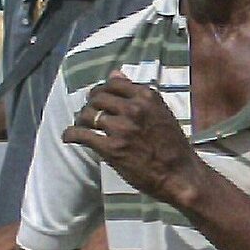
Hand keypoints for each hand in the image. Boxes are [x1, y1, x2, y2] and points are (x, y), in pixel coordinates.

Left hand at [63, 73, 204, 205]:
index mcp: (147, 97)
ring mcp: (121, 128)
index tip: (99, 99)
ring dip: (81, 120)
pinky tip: (69, 137)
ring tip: (82, 125)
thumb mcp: (161, 113)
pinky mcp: (112, 148)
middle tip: (90, 114)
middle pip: (97, 98)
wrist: (180, 175)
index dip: (102, 91)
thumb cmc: (174, 146)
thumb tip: (116, 74)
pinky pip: (82, 135)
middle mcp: (133, 109)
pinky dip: (71, 135)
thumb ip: (139, 94)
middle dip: (90, 105)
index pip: (113, 84)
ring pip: (87, 115)